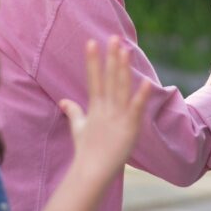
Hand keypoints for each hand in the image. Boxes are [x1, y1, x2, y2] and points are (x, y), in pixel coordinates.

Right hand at [59, 37, 150, 178]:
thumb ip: (73, 112)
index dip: (93, 60)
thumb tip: (63, 100)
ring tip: (125, 50)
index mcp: (95, 107)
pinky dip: (141, 96)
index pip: (94, 79)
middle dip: (111, 57)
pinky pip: (136, 109)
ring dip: (123, 68)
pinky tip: (146, 82)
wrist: (91, 173)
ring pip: (121, 88)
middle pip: (109, 78)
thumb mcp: (78, 128)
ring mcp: (117, 117)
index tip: (92, 42)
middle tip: (114, 37)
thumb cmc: (86, 152)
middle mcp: (105, 109)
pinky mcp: (129, 128)